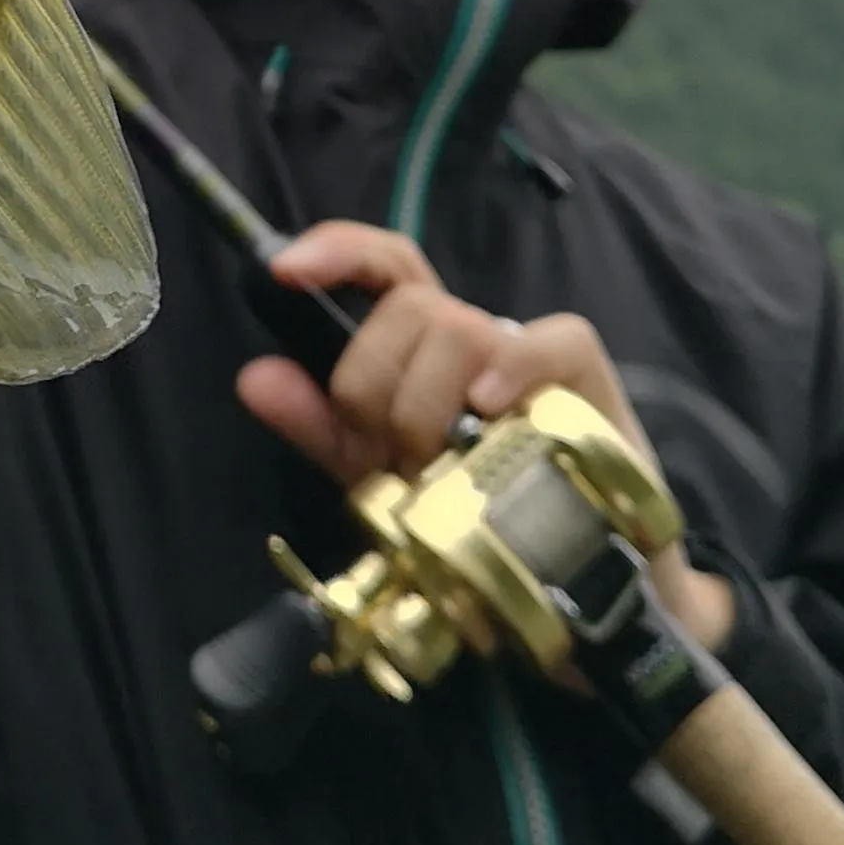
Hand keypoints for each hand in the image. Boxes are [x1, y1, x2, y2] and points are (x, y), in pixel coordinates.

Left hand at [236, 222, 734, 653]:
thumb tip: (253, 377)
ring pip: (460, 325)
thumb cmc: (481, 524)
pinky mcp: (590, 384)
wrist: (581, 593)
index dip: (337, 251)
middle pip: (408, 304)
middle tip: (387, 460)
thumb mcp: (383, 483)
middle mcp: (476, 340)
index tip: (288, 271)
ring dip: (425, 400)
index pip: (384, 268)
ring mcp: (533, 358)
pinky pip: (552, 340)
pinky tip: (488, 408)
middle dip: (371, 383)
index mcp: (424, 351)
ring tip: (435, 467)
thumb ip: (321, 430)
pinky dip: (511, 366)